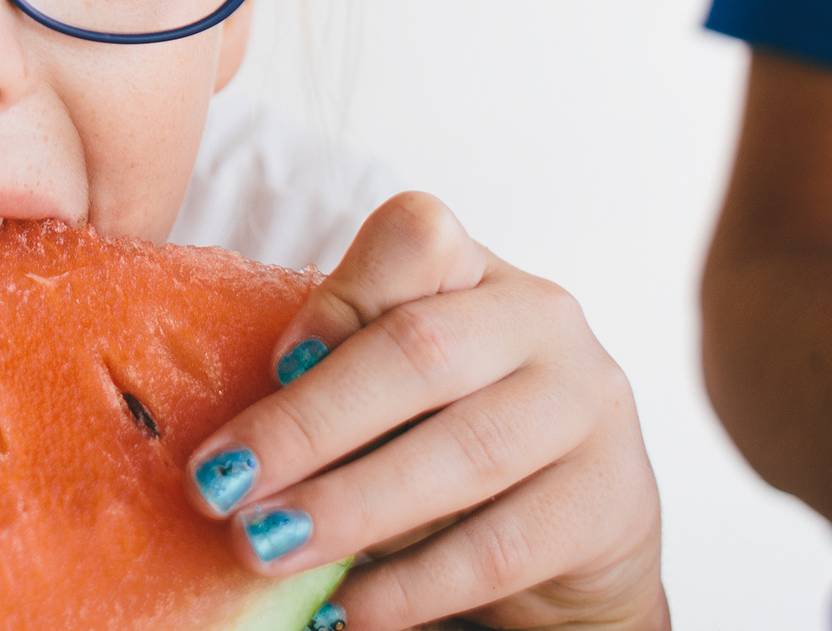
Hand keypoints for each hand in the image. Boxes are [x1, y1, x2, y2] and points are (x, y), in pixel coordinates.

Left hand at [185, 193, 665, 629]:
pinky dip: (411, 584)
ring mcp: (588, 404)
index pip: (416, 236)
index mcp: (475, 268)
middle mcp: (541, 318)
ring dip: (348, 508)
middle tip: (221, 483)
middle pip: (421, 353)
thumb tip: (237, 443)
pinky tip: (346, 608)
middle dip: (308, 425)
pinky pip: (501, 547)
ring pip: (463, 454)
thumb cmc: (452, 429)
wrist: (582, 526)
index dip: (339, 295)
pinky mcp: (611, 501)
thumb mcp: (397, 384)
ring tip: (264, 545)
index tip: (271, 362)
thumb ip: (339, 376)